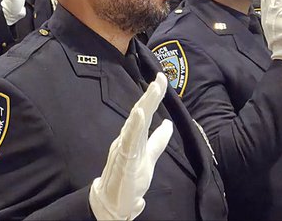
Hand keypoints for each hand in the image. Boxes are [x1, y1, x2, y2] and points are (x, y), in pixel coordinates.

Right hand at [90, 73, 173, 220]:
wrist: (113, 203)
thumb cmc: (129, 180)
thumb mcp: (150, 157)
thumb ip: (158, 141)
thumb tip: (168, 123)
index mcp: (135, 138)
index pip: (146, 113)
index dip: (154, 97)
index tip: (162, 78)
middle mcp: (127, 139)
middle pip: (140, 113)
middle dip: (151, 96)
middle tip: (160, 78)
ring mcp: (124, 148)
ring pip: (134, 124)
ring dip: (144, 106)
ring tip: (152, 90)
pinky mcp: (124, 160)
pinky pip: (129, 141)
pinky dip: (134, 126)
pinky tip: (140, 114)